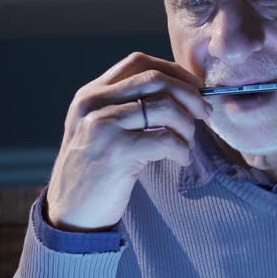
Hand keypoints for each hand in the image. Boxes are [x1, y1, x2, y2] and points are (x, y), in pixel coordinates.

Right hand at [46, 52, 212, 230]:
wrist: (71, 214)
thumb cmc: (95, 174)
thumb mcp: (101, 131)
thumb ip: (127, 108)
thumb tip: (181, 94)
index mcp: (91, 94)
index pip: (139, 62)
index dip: (174, 71)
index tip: (195, 88)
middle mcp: (93, 104)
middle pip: (156, 79)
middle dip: (190, 94)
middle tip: (205, 113)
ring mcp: (102, 126)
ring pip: (164, 107)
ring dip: (187, 126)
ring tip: (187, 144)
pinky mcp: (116, 152)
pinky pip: (166, 140)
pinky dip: (183, 149)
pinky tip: (181, 160)